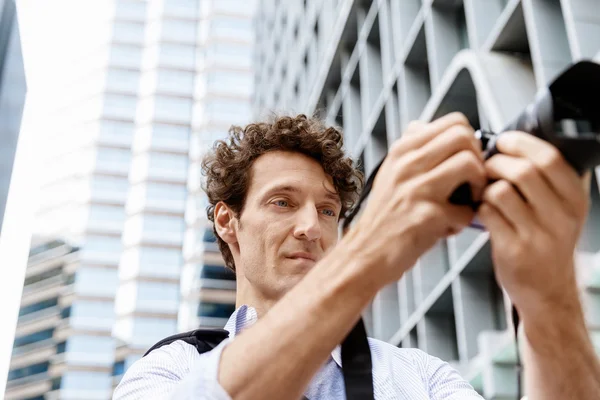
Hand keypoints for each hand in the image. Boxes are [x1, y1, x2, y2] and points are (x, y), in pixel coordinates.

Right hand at [349, 112, 485, 284]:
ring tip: (468, 202)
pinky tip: (449, 228)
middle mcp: (406, 165)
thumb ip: (411, 150)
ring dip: (480, 186)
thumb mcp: (391, 174)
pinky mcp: (426, 216)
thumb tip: (427, 127)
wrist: (365, 254)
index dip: (471, 141)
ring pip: (469, 164)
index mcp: (402, 151)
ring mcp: (415, 189)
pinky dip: (464, 222)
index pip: (454, 122)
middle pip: (464, 137)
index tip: (467, 161)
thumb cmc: (385, 217)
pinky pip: (467, 211)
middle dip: (479, 159)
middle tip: (473, 182)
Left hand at [477, 131, 589, 314]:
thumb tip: (520, 140)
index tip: (504, 141)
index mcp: (575, 198)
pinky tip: (484, 212)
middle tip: (487, 167)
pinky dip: (480, 208)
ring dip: (485, 187)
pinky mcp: (514, 250)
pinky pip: (488, 214)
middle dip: (496, 162)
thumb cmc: (548, 242)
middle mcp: (562, 216)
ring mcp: (538, 235)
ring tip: (485, 193)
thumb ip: (550, 178)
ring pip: (501, 191)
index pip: (550, 157)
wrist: (547, 290)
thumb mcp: (563, 208)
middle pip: (522, 171)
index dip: (520, 143)